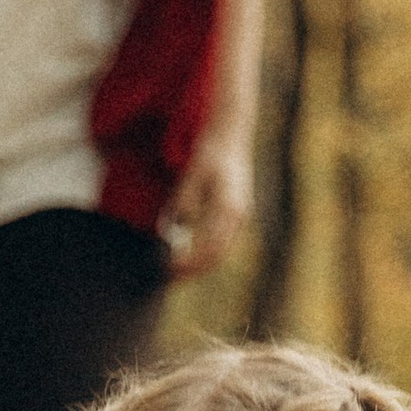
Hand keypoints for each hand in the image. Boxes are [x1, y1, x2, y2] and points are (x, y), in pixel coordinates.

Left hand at [160, 131, 251, 282]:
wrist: (232, 134)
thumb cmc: (211, 150)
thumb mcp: (192, 175)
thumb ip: (183, 203)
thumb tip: (171, 231)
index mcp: (228, 209)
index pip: (209, 249)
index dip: (188, 263)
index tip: (168, 268)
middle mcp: (239, 216)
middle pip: (217, 256)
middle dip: (193, 269)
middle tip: (170, 276)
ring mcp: (241, 215)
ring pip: (221, 250)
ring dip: (200, 262)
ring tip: (178, 267)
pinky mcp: (238, 212)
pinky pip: (222, 240)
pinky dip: (206, 250)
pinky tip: (190, 250)